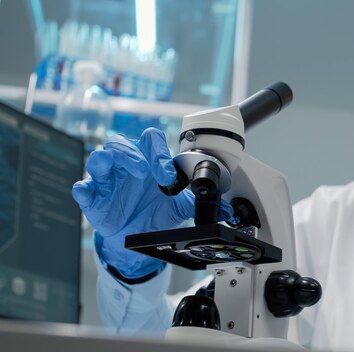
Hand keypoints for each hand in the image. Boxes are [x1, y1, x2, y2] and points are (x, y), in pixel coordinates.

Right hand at [73, 128, 231, 278]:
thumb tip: (227, 209)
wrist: (139, 237)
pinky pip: (82, 188)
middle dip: (133, 154)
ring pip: (99, 158)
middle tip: (144, 171)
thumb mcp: (180, 207)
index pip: (151, 141)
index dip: (159, 152)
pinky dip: (83, 188)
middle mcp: (127, 166)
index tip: (168, 175)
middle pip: (121, 143)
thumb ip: (199, 202)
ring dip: (106, 160)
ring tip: (116, 171)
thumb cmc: (156, 213)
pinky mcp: (94, 198)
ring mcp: (108, 181)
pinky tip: (88, 191)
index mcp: (149, 161)